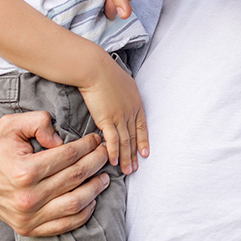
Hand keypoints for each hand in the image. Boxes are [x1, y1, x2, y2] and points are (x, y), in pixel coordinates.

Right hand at [0, 105, 109, 236]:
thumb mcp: (13, 123)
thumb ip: (39, 122)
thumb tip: (61, 139)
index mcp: (25, 171)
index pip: (68, 156)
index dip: (87, 146)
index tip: (96, 139)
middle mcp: (27, 197)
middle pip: (75, 178)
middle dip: (96, 163)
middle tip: (105, 153)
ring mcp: (28, 216)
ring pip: (75, 204)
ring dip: (95, 189)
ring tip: (104, 177)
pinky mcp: (28, 227)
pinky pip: (64, 225)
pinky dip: (82, 213)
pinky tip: (90, 199)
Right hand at [77, 53, 148, 174]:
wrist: (95, 69)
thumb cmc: (105, 72)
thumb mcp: (123, 82)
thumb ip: (125, 95)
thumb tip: (122, 99)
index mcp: (136, 102)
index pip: (142, 126)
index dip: (143, 141)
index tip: (145, 153)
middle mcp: (130, 112)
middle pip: (134, 137)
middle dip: (134, 154)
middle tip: (134, 169)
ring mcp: (120, 117)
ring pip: (125, 142)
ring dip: (125, 158)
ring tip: (126, 171)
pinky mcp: (107, 120)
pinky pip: (113, 140)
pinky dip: (113, 152)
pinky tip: (112, 161)